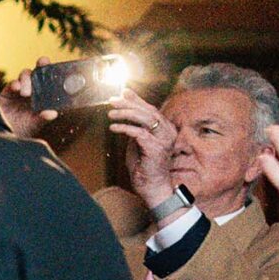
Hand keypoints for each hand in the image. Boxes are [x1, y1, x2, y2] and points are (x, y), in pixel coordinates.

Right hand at [0, 62, 53, 137]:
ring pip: (25, 75)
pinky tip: (17, 88)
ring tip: (26, 93)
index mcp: (43, 94)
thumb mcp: (35, 125)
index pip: (50, 78)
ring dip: (27, 80)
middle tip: (43, 62)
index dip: (53, 70)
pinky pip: (12, 84)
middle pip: (38, 72)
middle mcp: (33, 89)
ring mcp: (20, 90)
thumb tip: (53, 114)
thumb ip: (43, 118)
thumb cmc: (24, 129)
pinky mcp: (7, 93)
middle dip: (41, 65)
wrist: (5, 137)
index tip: (60, 66)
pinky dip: (14, 84)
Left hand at [106, 90, 177, 208]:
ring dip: (126, 114)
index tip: (122, 92)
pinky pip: (139, 133)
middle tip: (112, 100)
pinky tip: (113, 128)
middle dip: (128, 103)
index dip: (136, 99)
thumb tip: (124, 112)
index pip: (150, 109)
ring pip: (146, 118)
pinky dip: (125, 128)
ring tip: (110, 114)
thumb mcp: (136, 142)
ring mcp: (164, 140)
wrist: (152, 187)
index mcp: (165, 128)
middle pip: (148, 111)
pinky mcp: (156, 148)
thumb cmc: (144, 167)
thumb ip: (134, 127)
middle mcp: (168, 131)